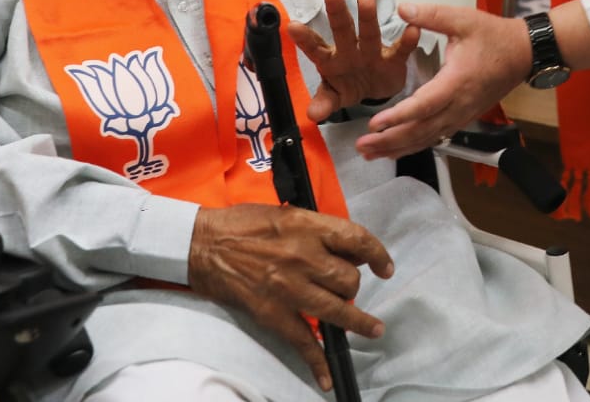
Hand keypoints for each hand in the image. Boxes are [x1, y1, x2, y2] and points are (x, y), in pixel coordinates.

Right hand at [188, 203, 393, 391]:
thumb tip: (343, 246)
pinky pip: (303, 341)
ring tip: (374, 329)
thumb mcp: (284, 213)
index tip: (385, 268)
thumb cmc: (242, 224)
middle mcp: (303, 256)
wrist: (204, 245)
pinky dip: (317, 362)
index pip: (356, 239)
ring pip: (337, 310)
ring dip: (359, 322)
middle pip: (349, 278)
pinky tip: (327, 376)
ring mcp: (289, 287)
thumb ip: (314, 228)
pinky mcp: (273, 313)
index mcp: (307, 226)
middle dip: (353, 285)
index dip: (377, 255)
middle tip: (347, 288)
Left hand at [289, 0, 420, 123]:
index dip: (305, 38)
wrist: (376, 89)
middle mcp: (350, 50)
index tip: (292, 26)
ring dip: (367, 17)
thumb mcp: (335, 96)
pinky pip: (400, 49)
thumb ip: (324, 102)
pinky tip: (411, 29)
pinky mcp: (393, 59)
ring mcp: (372, 52)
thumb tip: (313, 115)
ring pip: (369, 33)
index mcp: (331, 59)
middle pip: (342, 30)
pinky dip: (407, 40)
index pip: (315, 47)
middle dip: (336, 12)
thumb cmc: (348, 84)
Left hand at [356, 1, 531, 160]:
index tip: (374, 123)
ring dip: (398, 148)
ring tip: (370, 154)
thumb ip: (431, 15)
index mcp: (456, 81)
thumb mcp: (463, 19)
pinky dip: (414, 145)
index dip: (398, 117)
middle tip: (361, 146)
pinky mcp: (463, 117)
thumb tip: (401, 8)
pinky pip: (436, 136)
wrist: (524, 53)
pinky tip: (396, 149)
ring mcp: (462, 115)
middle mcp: (459, 105)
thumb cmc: (494, 36)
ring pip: (427, 138)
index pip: (423, 105)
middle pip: (421, 130)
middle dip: (390, 141)